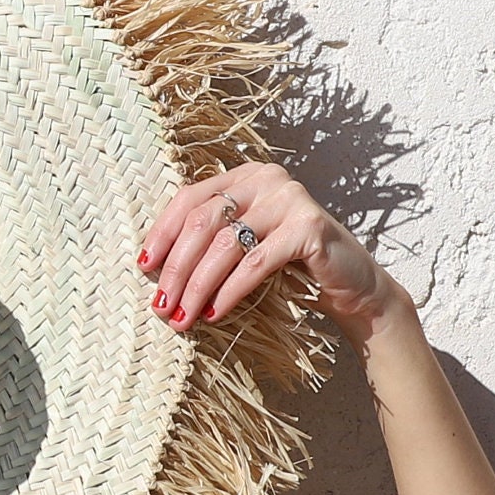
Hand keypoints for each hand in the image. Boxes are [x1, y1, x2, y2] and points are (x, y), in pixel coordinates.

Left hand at [137, 161, 406, 344]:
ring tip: (183, 318)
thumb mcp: (244, 247)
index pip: (189, 198)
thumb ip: (210, 242)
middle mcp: (266, 178)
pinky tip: (215, 313)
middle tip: (161, 306)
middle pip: (202, 222)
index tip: (143, 268)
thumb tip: (151, 265)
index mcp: (244, 176)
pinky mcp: (309, 227)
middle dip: (176, 268)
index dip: (162, 233)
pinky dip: (230, 291)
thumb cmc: (289, 270)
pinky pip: (256, 262)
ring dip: (198, 286)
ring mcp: (290, 199)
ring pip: (225, 245)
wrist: (351, 288)